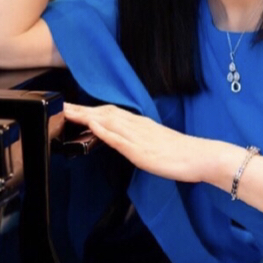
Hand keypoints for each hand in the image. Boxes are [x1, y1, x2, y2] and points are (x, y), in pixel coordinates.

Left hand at [62, 101, 216, 182]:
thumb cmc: (181, 153)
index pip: (110, 112)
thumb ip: (139, 138)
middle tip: (61, 105)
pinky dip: (104, 131)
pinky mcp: (141, 151)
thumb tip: (126, 138)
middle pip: (104, 113)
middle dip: (81, 109)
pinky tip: (92, 126)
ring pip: (108, 122)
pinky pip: (119, 139)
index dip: (90, 109)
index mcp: (140, 124)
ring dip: (86, 116)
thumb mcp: (156, 142)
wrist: (201, 156)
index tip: (73, 107)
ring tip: (68, 111)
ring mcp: (138, 137)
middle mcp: (137, 126)